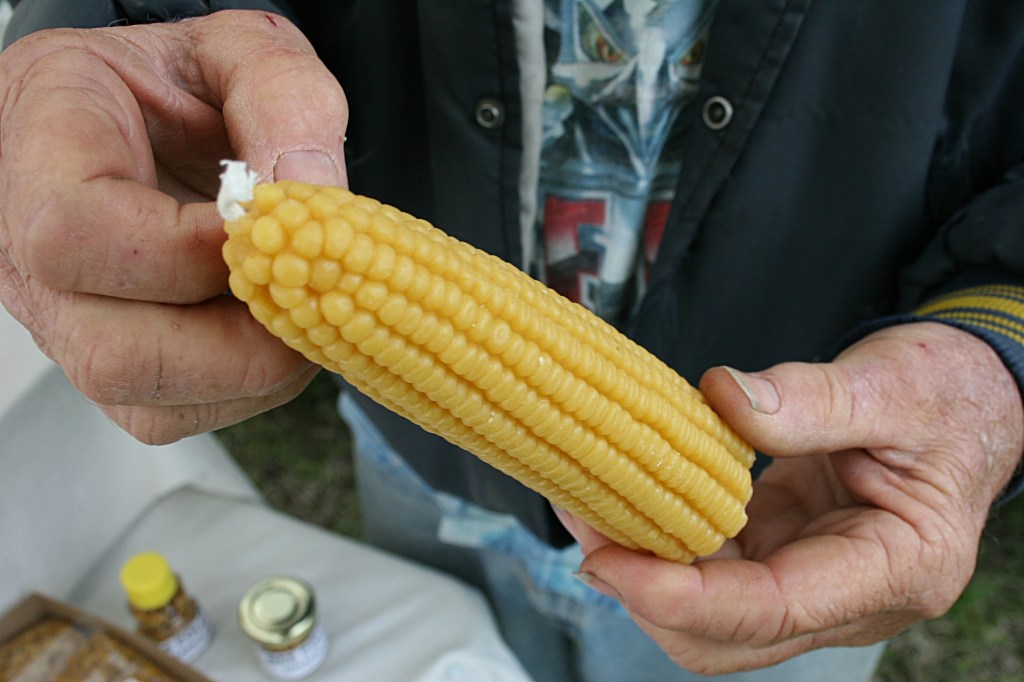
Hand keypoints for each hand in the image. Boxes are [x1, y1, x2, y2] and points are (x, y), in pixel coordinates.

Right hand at [0, 11, 348, 442]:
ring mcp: (60, 317)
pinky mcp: (106, 364)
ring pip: (142, 398)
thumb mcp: (240, 51)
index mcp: (39, 141)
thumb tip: (310, 195)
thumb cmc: (185, 83)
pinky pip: (170, 414)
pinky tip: (270, 333)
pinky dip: (244, 390)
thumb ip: (282, 97)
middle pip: (109, 350)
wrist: (159, 119)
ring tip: (296, 308)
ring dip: (250, 371)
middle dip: (239, 341)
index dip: (185, 253)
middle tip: (306, 292)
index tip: (265, 234)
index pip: (75, 233)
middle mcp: (25, 246)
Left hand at [558, 322, 1023, 674]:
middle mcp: (851, 595)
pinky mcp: (783, 552)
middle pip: (731, 636)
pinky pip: (713, 569)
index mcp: (897, 567)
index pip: (776, 608)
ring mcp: (813, 578)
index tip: (611, 560)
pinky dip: (663, 544)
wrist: (968, 402)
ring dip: (645, 572)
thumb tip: (721, 398)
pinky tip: (625, 498)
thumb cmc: (948, 396)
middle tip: (587, 529)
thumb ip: (812, 399)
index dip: (685, 596)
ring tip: (589, 507)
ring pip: (711, 615)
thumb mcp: (893, 385)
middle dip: (649, 595)